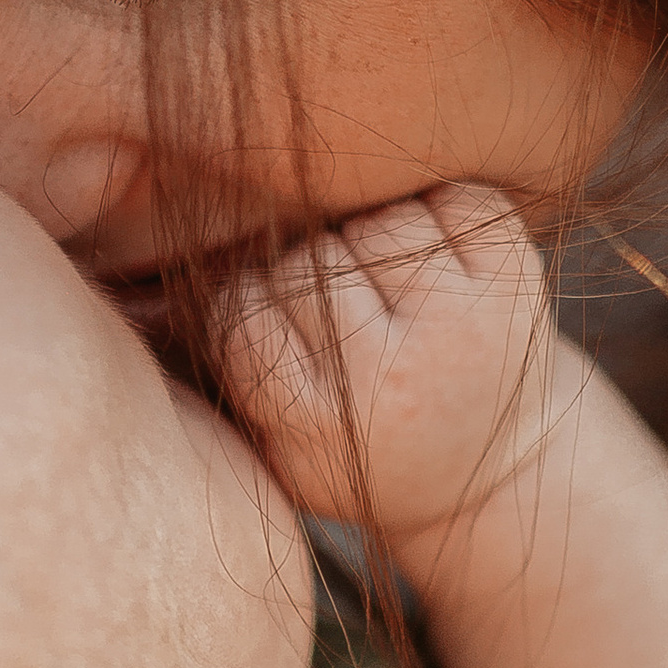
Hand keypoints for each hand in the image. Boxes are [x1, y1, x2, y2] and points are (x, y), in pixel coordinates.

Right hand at [221, 186, 585, 535]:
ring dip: (367, 241)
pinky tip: (434, 261)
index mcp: (328, 426)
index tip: (259, 320)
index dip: (238, 303)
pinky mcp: (516, 277)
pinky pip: (449, 196)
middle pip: (305, 261)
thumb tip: (151, 294)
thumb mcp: (283, 448)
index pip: (241, 316)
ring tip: (382, 293)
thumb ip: (221, 374)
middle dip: (303, 273)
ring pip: (373, 223)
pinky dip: (433, 211)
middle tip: (332, 314)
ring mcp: (465, 321)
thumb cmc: (362, 448)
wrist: (496, 470)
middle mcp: (400, 376)